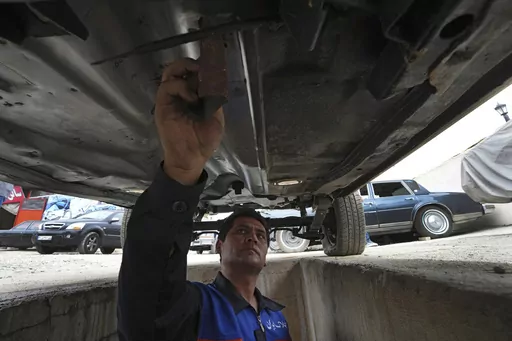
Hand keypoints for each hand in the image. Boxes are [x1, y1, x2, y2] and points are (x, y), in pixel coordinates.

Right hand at [155, 58, 224, 184]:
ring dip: (184, 69)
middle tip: (201, 67)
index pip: (194, 75)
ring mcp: (171, 99)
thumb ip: (215, 100)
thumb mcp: (216, 118)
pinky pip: (167, 87)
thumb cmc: (204, 141)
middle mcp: (182, 95)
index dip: (202, 68)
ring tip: (196, 74)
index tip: (212, 67)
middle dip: (191, 64)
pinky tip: (191, 97)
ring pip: (171, 73)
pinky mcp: (163, 105)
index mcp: (195, 97)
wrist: (192, 158)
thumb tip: (215, 83)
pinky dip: (180, 86)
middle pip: (180, 69)